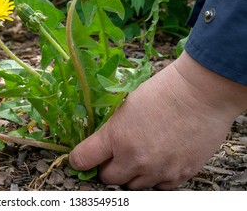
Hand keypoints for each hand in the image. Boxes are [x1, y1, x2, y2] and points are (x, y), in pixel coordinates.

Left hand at [69, 51, 246, 189]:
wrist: (200, 94)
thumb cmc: (163, 92)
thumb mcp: (125, 106)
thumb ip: (111, 131)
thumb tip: (102, 144)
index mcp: (116, 137)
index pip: (83, 159)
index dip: (79, 159)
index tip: (81, 158)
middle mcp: (134, 159)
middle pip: (108, 178)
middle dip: (108, 167)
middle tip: (115, 155)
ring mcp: (157, 170)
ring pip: (133, 185)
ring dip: (132, 174)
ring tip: (141, 155)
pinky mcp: (179, 175)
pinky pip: (158, 187)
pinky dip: (155, 177)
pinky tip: (159, 160)